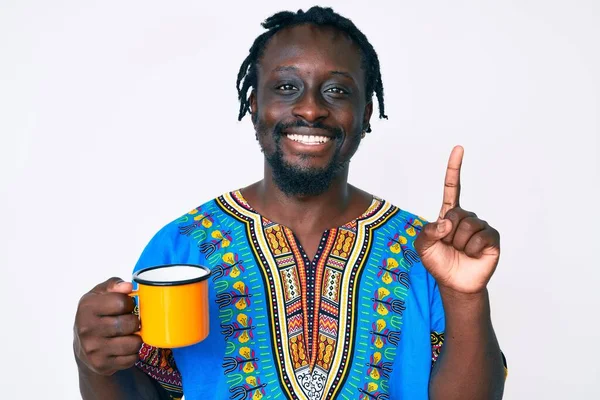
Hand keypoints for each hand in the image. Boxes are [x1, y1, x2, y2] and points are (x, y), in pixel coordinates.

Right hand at [73, 277, 142, 375]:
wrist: (82, 347)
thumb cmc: (96, 315)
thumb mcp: (100, 295)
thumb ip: (114, 285)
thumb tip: (128, 286)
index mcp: (87, 308)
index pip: (122, 302)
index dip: (129, 303)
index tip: (126, 306)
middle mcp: (87, 329)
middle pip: (130, 323)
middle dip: (134, 321)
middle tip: (129, 321)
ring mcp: (93, 349)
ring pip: (134, 343)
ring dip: (136, 338)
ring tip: (128, 334)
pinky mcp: (101, 364)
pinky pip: (131, 358)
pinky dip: (132, 353)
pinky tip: (123, 347)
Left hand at [414, 146, 499, 294]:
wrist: (454, 283)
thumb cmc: (438, 262)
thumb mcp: (422, 247)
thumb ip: (427, 232)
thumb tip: (446, 223)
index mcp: (448, 214)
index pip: (452, 187)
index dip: (454, 168)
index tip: (459, 148)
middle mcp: (466, 217)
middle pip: (456, 215)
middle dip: (448, 234)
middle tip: (450, 246)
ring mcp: (480, 226)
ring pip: (467, 227)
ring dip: (460, 244)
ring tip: (460, 252)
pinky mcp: (492, 238)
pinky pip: (480, 238)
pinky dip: (472, 249)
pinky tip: (473, 255)